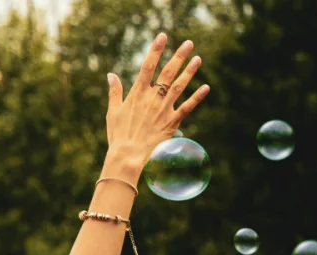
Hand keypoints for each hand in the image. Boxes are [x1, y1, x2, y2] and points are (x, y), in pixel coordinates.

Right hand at [105, 33, 209, 169]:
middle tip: (188, 43)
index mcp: (137, 94)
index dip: (155, 50)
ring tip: (198, 59)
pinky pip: (187, 107)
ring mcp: (163, 109)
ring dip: (189, 72)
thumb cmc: (118, 135)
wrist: (128, 155)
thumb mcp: (113, 111)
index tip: (162, 36)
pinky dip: (197, 97)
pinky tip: (206, 87)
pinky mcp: (172, 122)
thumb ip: (114, 91)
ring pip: (179, 86)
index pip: (147, 66)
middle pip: (167, 72)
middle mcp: (152, 98)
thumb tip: (111, 74)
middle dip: (179, 56)